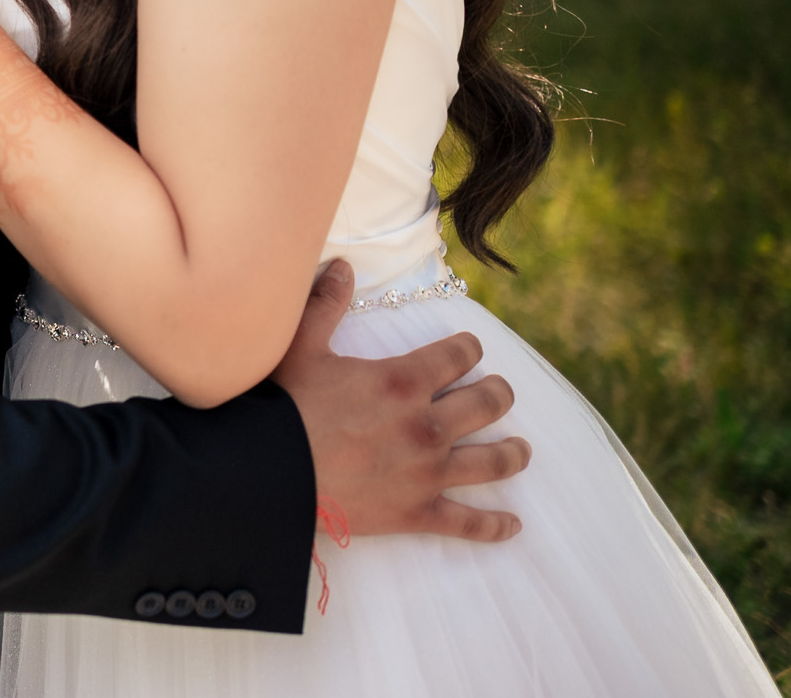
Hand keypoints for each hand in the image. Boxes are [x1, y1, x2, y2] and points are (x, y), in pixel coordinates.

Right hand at [272, 260, 529, 540]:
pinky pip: (468, 522)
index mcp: (403, 381)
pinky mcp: (417, 512)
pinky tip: (512, 524)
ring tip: (521, 449)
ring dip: (513, 453)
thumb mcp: (300, 347)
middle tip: (499, 393)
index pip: (459, 355)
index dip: (469, 348)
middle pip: (487, 404)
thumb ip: (325, 304)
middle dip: (498, 394)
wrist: (269, 474)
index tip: (470, 348)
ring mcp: (427, 473)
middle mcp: (426, 425)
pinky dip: (494, 526)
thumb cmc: (283, 407)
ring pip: (491, 461)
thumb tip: (342, 266)